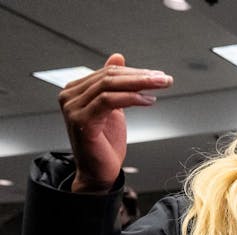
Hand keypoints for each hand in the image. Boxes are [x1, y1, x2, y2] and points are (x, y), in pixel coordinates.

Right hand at [58, 53, 172, 192]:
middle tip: (164, 79)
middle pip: (109, 76)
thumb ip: (113, 83)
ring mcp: (73, 108)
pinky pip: (108, 101)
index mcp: (76, 90)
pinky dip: (131, 98)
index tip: (158, 75)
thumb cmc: (105, 143)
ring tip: (160, 86)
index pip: (108, 72)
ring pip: (109, 86)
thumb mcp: (113, 108)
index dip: (135, 71)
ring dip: (139, 84)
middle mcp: (70, 96)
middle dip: (140, 76)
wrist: (98, 172)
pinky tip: (148, 101)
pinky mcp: (82, 121)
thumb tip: (117, 56)